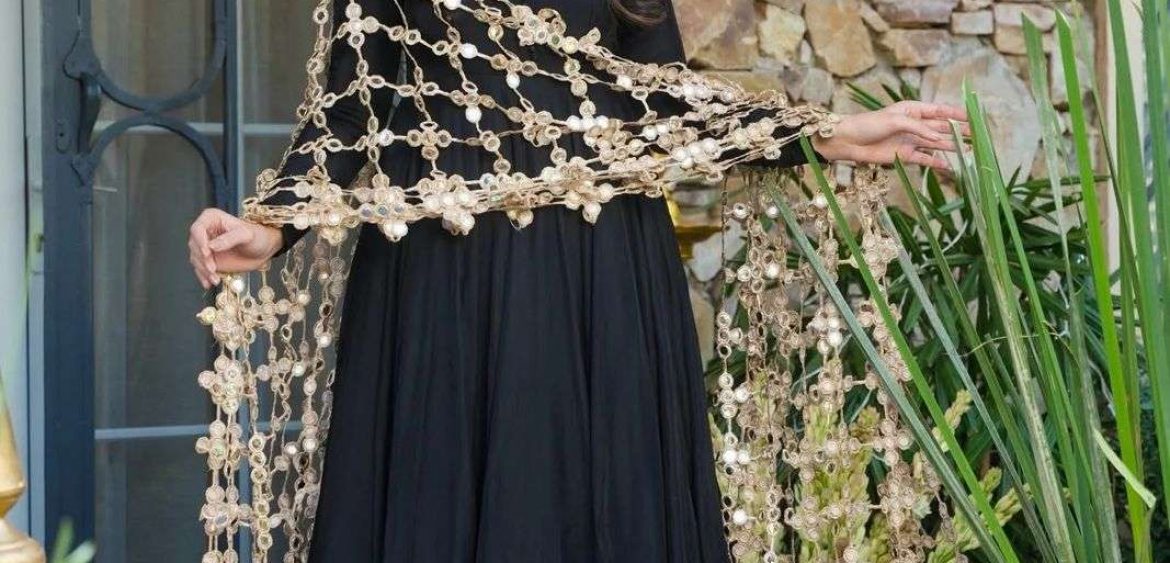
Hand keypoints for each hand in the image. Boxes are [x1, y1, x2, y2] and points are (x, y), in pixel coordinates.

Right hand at [188, 208, 283, 288]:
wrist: (264, 250)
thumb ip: (229, 239)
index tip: (207, 253)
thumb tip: (211, 246)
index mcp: (212, 218)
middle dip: (202, 259)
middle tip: (213, 269)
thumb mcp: (246, 235)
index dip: (200, 241)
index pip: (197, 229)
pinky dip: (204, 277)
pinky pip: (201, 269)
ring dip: (203, 270)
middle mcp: (205, 232)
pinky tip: (209, 283)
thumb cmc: (257, 237)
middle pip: (194, 246)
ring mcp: (205, 247)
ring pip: (196, 259)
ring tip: (215, 279)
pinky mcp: (208, 260)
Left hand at [811, 101, 969, 169]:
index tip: (972, 117)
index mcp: (912, 110)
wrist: (848, 141)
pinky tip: (948, 166)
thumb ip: (918, 128)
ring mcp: (910, 140)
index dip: (955, 113)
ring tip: (968, 151)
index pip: (939, 110)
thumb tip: (938, 137)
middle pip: (940, 128)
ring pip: (935, 144)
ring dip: (951, 147)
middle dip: (958, 131)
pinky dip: (936, 162)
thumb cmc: (868, 124)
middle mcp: (914, 125)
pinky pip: (924, 158)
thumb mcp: (895, 120)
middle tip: (976, 136)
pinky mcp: (904, 155)